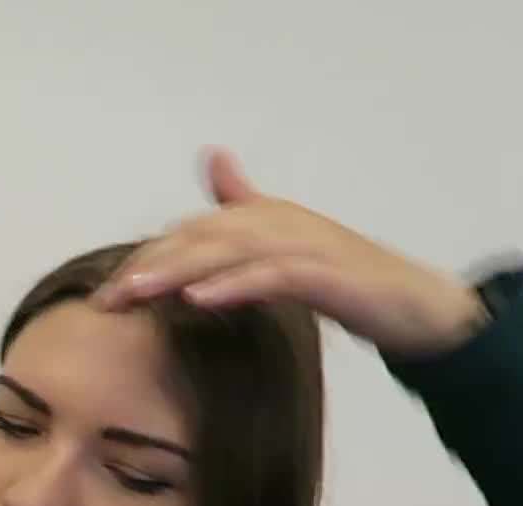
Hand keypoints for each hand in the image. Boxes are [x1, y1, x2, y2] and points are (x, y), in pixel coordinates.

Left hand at [92, 148, 488, 355]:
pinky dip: (233, 284)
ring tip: (134, 294)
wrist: (420, 309)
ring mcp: (306, 243)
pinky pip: (273, 275)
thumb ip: (243, 227)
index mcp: (265, 217)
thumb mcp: (284, 259)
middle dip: (148, 265)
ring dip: (176, 270)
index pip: (190, 233)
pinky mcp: (329, 273)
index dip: (146, 258)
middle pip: (199, 237)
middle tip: (103, 298)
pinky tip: (198, 299)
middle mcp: (280, 221)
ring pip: (228, 250)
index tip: (102, 293)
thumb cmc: (347, 286)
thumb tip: (208, 178)